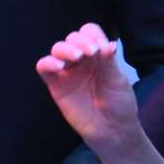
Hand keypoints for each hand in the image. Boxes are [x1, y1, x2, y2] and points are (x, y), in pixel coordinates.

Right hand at [36, 23, 149, 158]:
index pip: (89, 33)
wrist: (112, 131)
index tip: (100, 48)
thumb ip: (109, 62)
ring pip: (57, 49)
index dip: (92, 35)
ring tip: (76, 57)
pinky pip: (44, 67)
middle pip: (72, 38)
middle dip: (80, 41)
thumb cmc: (119, 104)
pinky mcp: (56, 85)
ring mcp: (68, 72)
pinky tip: (59, 67)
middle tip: (90, 53)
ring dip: (66, 49)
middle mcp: (82, 60)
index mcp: (98, 55)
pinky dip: (48, 63)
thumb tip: (109, 44)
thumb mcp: (118, 81)